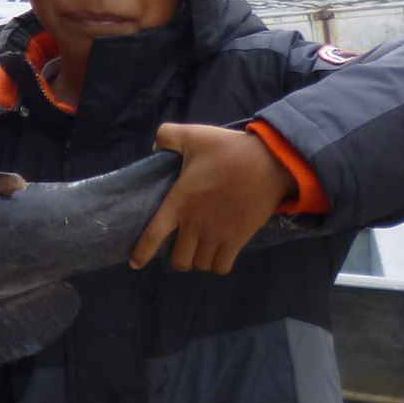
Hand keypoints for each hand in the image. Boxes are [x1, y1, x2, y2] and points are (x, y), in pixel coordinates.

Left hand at [129, 123, 299, 274]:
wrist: (268, 163)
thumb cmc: (229, 150)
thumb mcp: (194, 135)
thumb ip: (168, 136)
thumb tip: (156, 145)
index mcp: (179, 202)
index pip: (154, 235)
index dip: (142, 252)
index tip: (135, 263)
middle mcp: (195, 223)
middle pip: (179, 260)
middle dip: (178, 258)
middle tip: (183, 248)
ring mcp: (217, 234)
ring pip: (200, 265)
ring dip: (198, 261)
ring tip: (201, 250)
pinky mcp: (237, 239)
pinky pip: (222, 267)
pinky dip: (217, 265)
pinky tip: (219, 255)